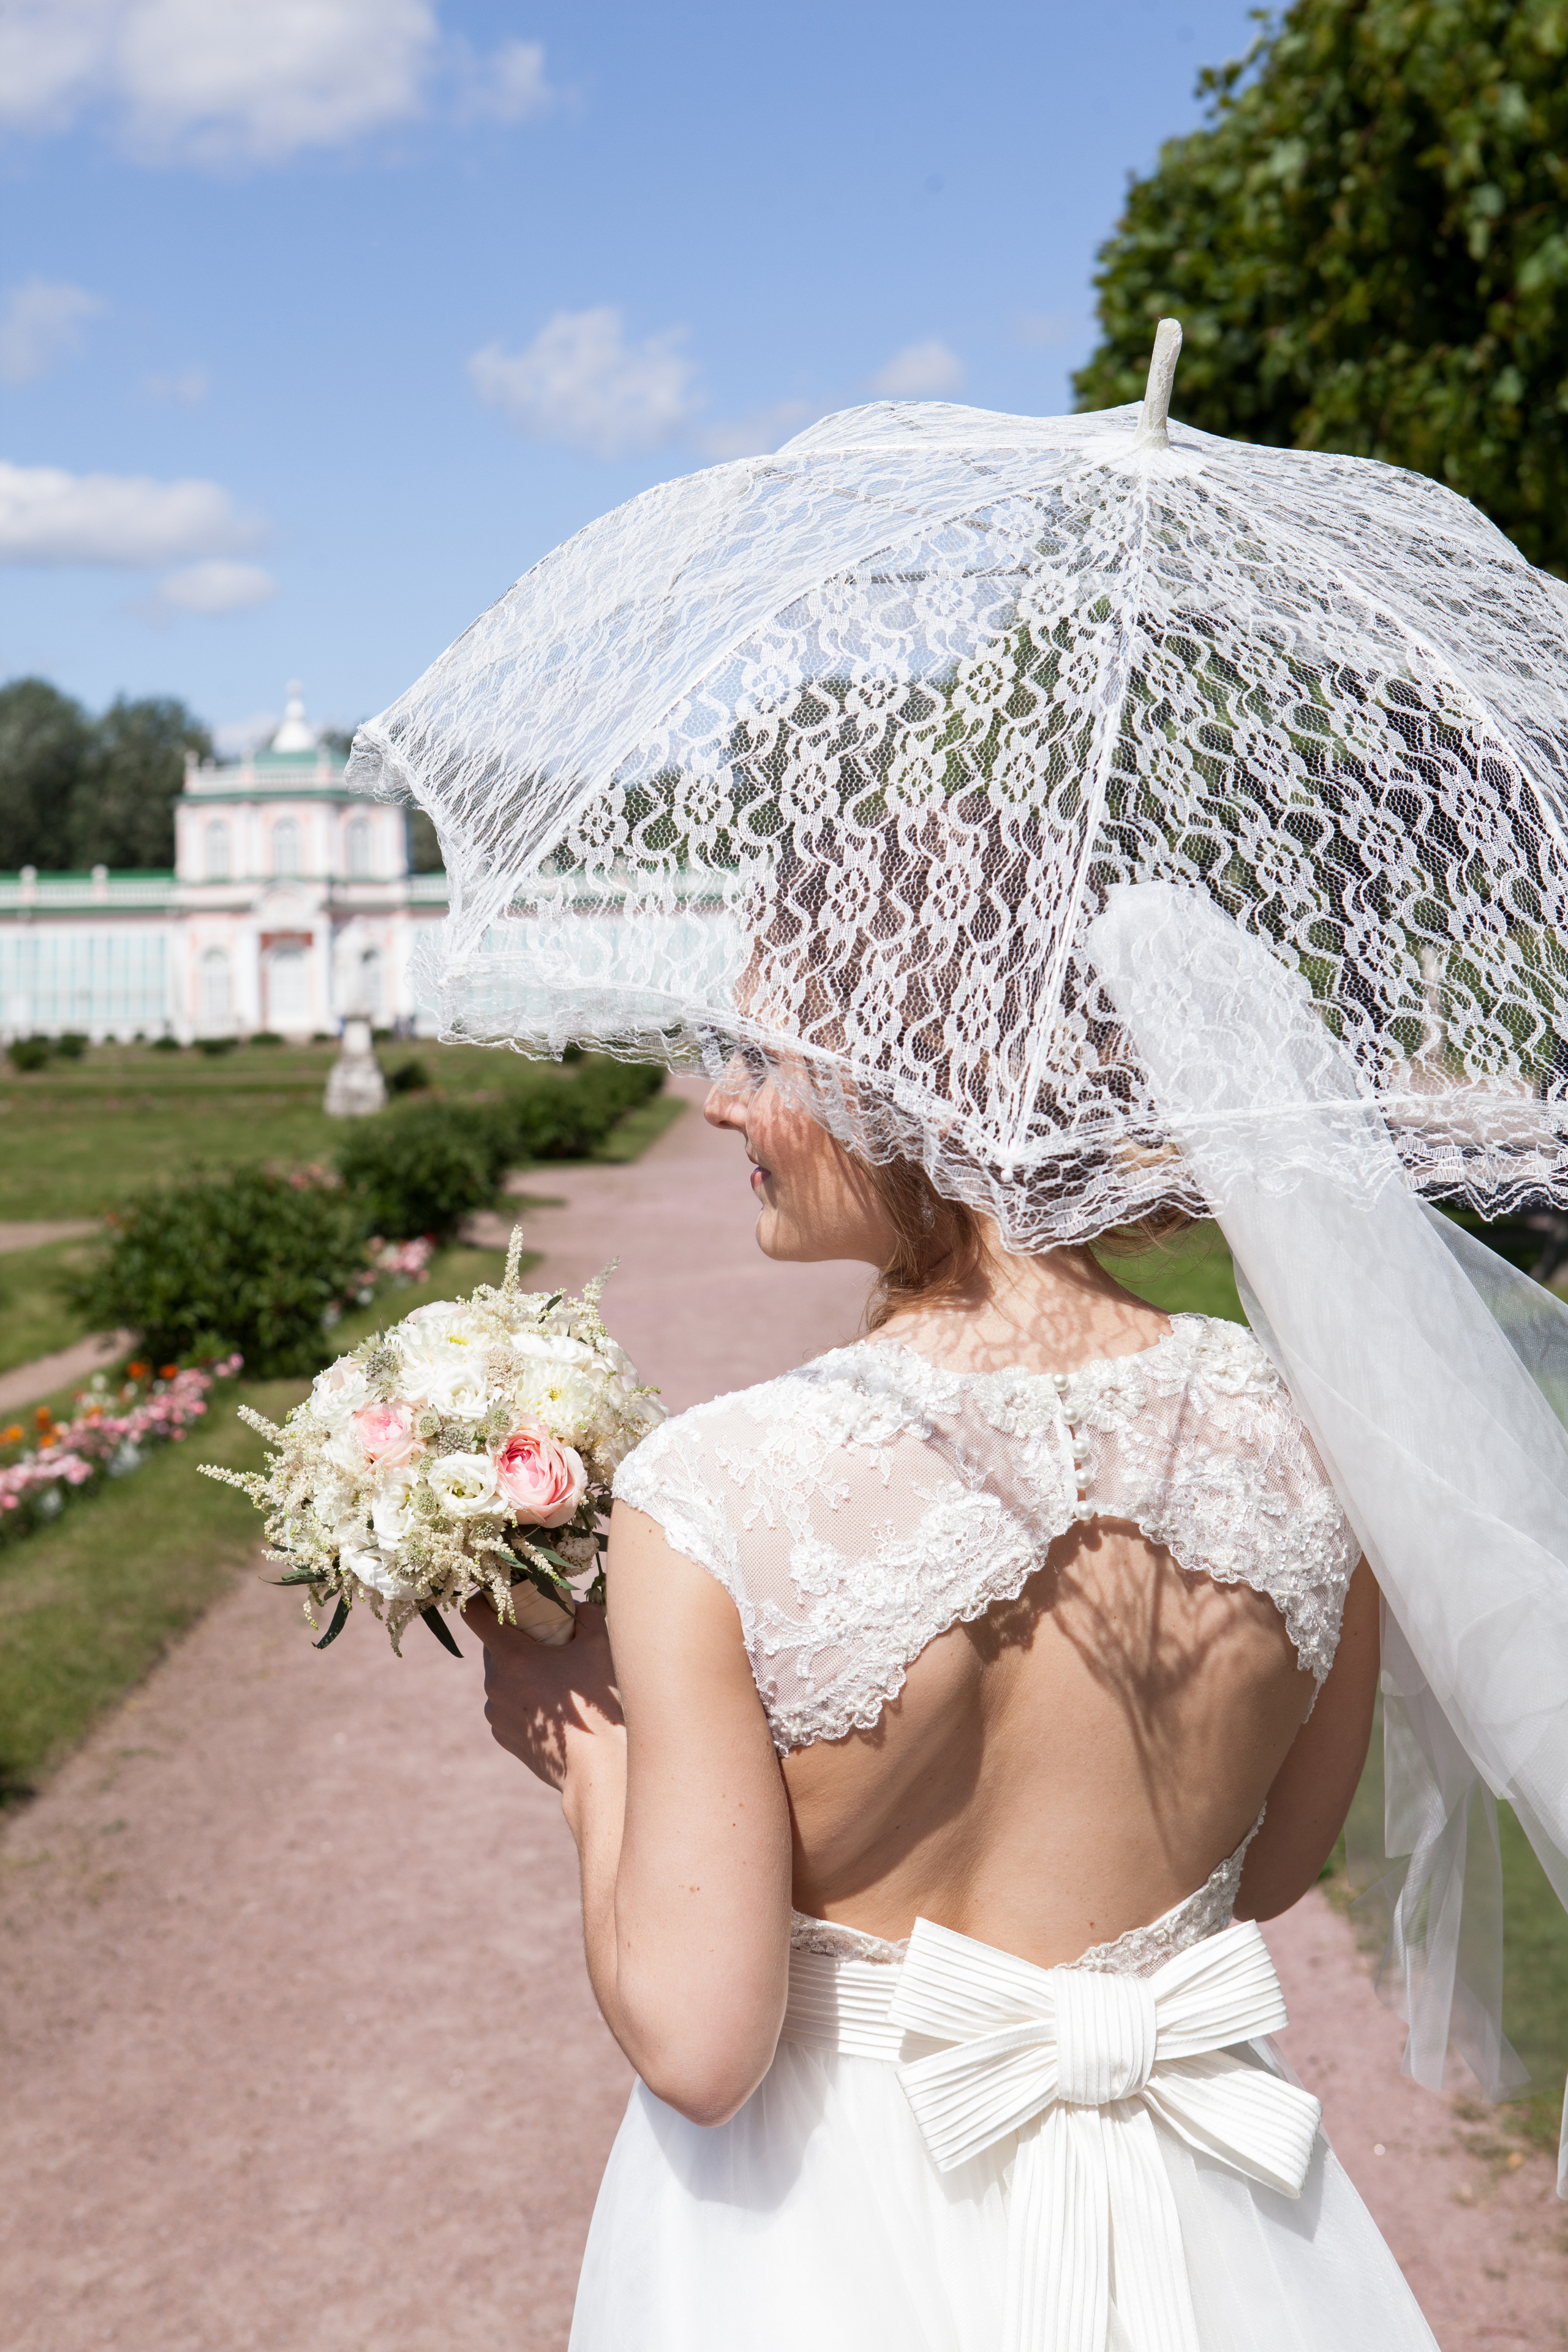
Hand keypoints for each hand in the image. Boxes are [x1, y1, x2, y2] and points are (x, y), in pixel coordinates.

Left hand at [461, 1596, 624, 1793]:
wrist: (597, 1768)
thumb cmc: (599, 1704)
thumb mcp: (600, 1646)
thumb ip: (587, 1615)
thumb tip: (579, 1606)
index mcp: (511, 1657)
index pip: (474, 1613)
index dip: (484, 1597)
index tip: (501, 1594)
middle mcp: (494, 1684)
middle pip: (494, 1647)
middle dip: (517, 1638)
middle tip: (548, 1639)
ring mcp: (496, 1713)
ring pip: (502, 1678)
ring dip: (522, 1671)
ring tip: (558, 1678)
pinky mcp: (504, 1736)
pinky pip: (508, 1706)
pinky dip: (525, 1699)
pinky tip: (555, 1707)